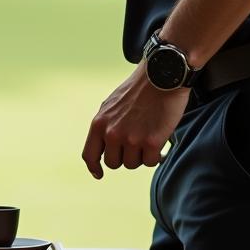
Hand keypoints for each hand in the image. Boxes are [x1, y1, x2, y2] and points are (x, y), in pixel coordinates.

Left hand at [81, 63, 190, 178]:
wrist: (160, 74)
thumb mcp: (111, 105)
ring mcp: (131, 139)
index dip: (94, 167)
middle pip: (113, 163)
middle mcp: (112, 133)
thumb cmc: (138, 90)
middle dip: (124, 156)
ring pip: (133, 164)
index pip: (89, 155)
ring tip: (148, 135)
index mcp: (99, 123)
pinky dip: (157, 155)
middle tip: (136, 142)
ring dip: (141, 155)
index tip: (99, 174)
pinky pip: (151, 162)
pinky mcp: (151, 142)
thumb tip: (104, 148)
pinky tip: (160, 140)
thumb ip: (106, 126)